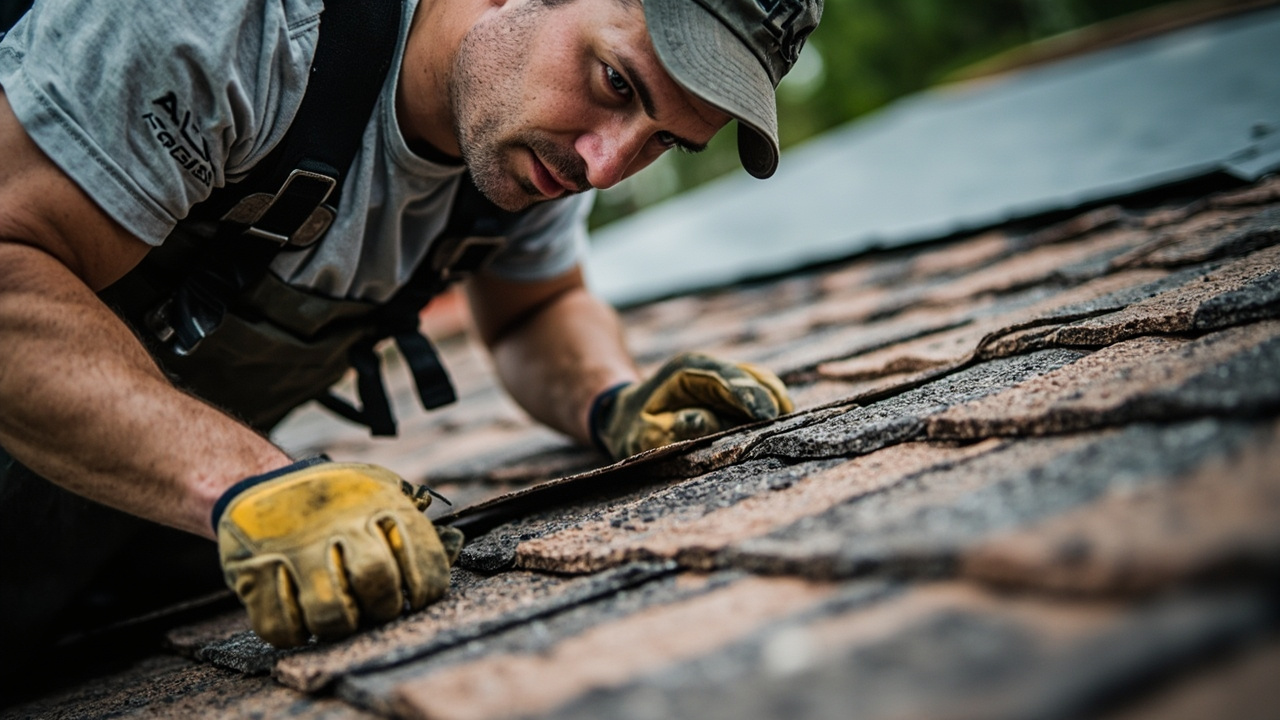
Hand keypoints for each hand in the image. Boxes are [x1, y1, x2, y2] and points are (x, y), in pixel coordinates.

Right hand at [213, 459, 461, 647]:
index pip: (420, 555)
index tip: (417, 598)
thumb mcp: (377, 490)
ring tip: (342, 616)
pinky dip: (295, 633)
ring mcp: (294, 549)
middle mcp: (338, 524)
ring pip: (332, 612)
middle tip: (378, 608)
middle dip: (384, 606)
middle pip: (377, 579)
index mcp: (377, 502)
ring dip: (342, 625)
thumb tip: (455, 547)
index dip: (425, 586)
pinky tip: (303, 618)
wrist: (261, 481)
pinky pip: (281, 626)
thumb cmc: (336, 499)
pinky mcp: (254, 572)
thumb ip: (409, 520)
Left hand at [592, 352, 793, 459]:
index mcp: (685, 372)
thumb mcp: (643, 434)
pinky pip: (758, 388)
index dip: (746, 395)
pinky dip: (771, 400)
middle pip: (747, 376)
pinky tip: (783, 418)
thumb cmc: (635, 427)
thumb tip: (704, 421)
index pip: (723, 379)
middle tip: (786, 422)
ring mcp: (720, 375)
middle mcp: (707, 368)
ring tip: (790, 421)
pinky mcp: (729, 387)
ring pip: (757, 378)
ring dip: (774, 397)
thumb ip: (669, 430)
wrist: (628, 413)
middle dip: (768, 397)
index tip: (765, 414)